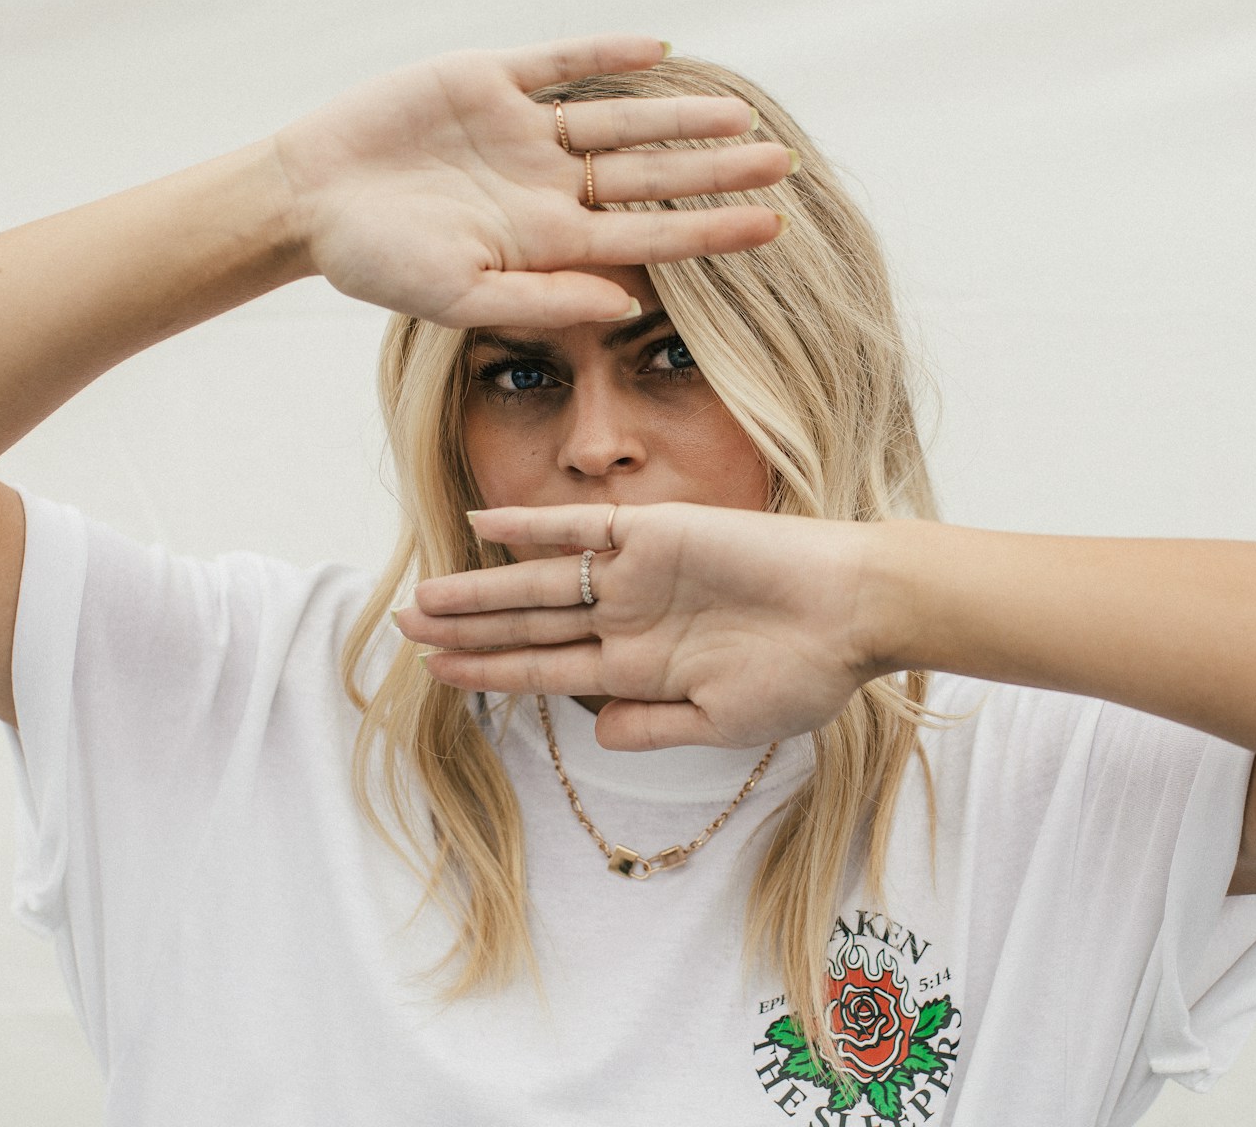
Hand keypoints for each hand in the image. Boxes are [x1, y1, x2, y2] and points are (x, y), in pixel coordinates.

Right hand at [269, 34, 792, 329]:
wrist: (307, 201)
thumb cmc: (377, 261)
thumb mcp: (459, 296)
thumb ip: (542, 299)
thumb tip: (626, 306)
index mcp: (548, 241)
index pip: (648, 236)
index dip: (711, 231)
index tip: (775, 227)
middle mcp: (547, 186)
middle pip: (650, 174)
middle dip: (716, 171)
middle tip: (785, 164)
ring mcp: (522, 132)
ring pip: (619, 119)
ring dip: (678, 115)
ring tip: (740, 115)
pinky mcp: (489, 82)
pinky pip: (560, 62)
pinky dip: (606, 52)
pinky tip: (659, 47)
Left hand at [393, 502, 887, 750]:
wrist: (855, 611)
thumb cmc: (804, 673)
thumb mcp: (725, 721)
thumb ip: (655, 727)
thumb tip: (593, 732)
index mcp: (642, 671)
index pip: (547, 671)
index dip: (490, 673)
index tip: (436, 677)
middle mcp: (629, 621)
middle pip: (528, 624)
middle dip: (465, 631)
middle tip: (400, 629)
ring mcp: (638, 575)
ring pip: (540, 580)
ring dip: (481, 588)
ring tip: (422, 596)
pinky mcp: (656, 533)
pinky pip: (582, 527)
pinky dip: (532, 524)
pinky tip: (482, 523)